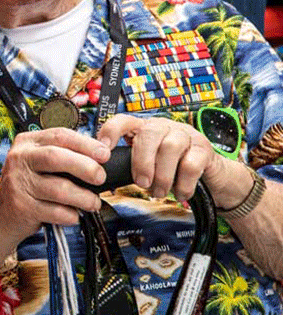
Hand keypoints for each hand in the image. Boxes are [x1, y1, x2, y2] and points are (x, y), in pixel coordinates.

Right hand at [0, 129, 108, 237]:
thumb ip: (68, 151)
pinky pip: (55, 211)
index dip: (86, 144)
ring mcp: (19, 183)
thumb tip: (105, 146)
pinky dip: (71, 215)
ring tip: (92, 202)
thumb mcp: (40, 160)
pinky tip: (73, 214)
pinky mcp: (22, 206)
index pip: (60, 135)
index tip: (105, 154)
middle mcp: (20, 159)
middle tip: (101, 177)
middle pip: (56, 157)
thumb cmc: (29, 184)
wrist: (0, 213)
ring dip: (83, 197)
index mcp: (28, 142)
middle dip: (85, 167)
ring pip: (59, 189)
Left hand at [97, 114, 250, 205]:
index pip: (124, 120)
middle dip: (142, 162)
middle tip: (142, 184)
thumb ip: (129, 164)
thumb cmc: (171, 167)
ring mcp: (185, 135)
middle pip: (149, 134)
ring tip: (159, 192)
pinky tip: (179, 194)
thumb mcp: (148, 162)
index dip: (111, 132)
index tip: (104, 152)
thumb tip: (103, 176)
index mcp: (144, 128)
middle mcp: (164, 127)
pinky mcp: (204, 149)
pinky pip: (191, 164)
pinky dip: (183, 184)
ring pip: (170, 147)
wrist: (209, 173)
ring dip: (162, 176)